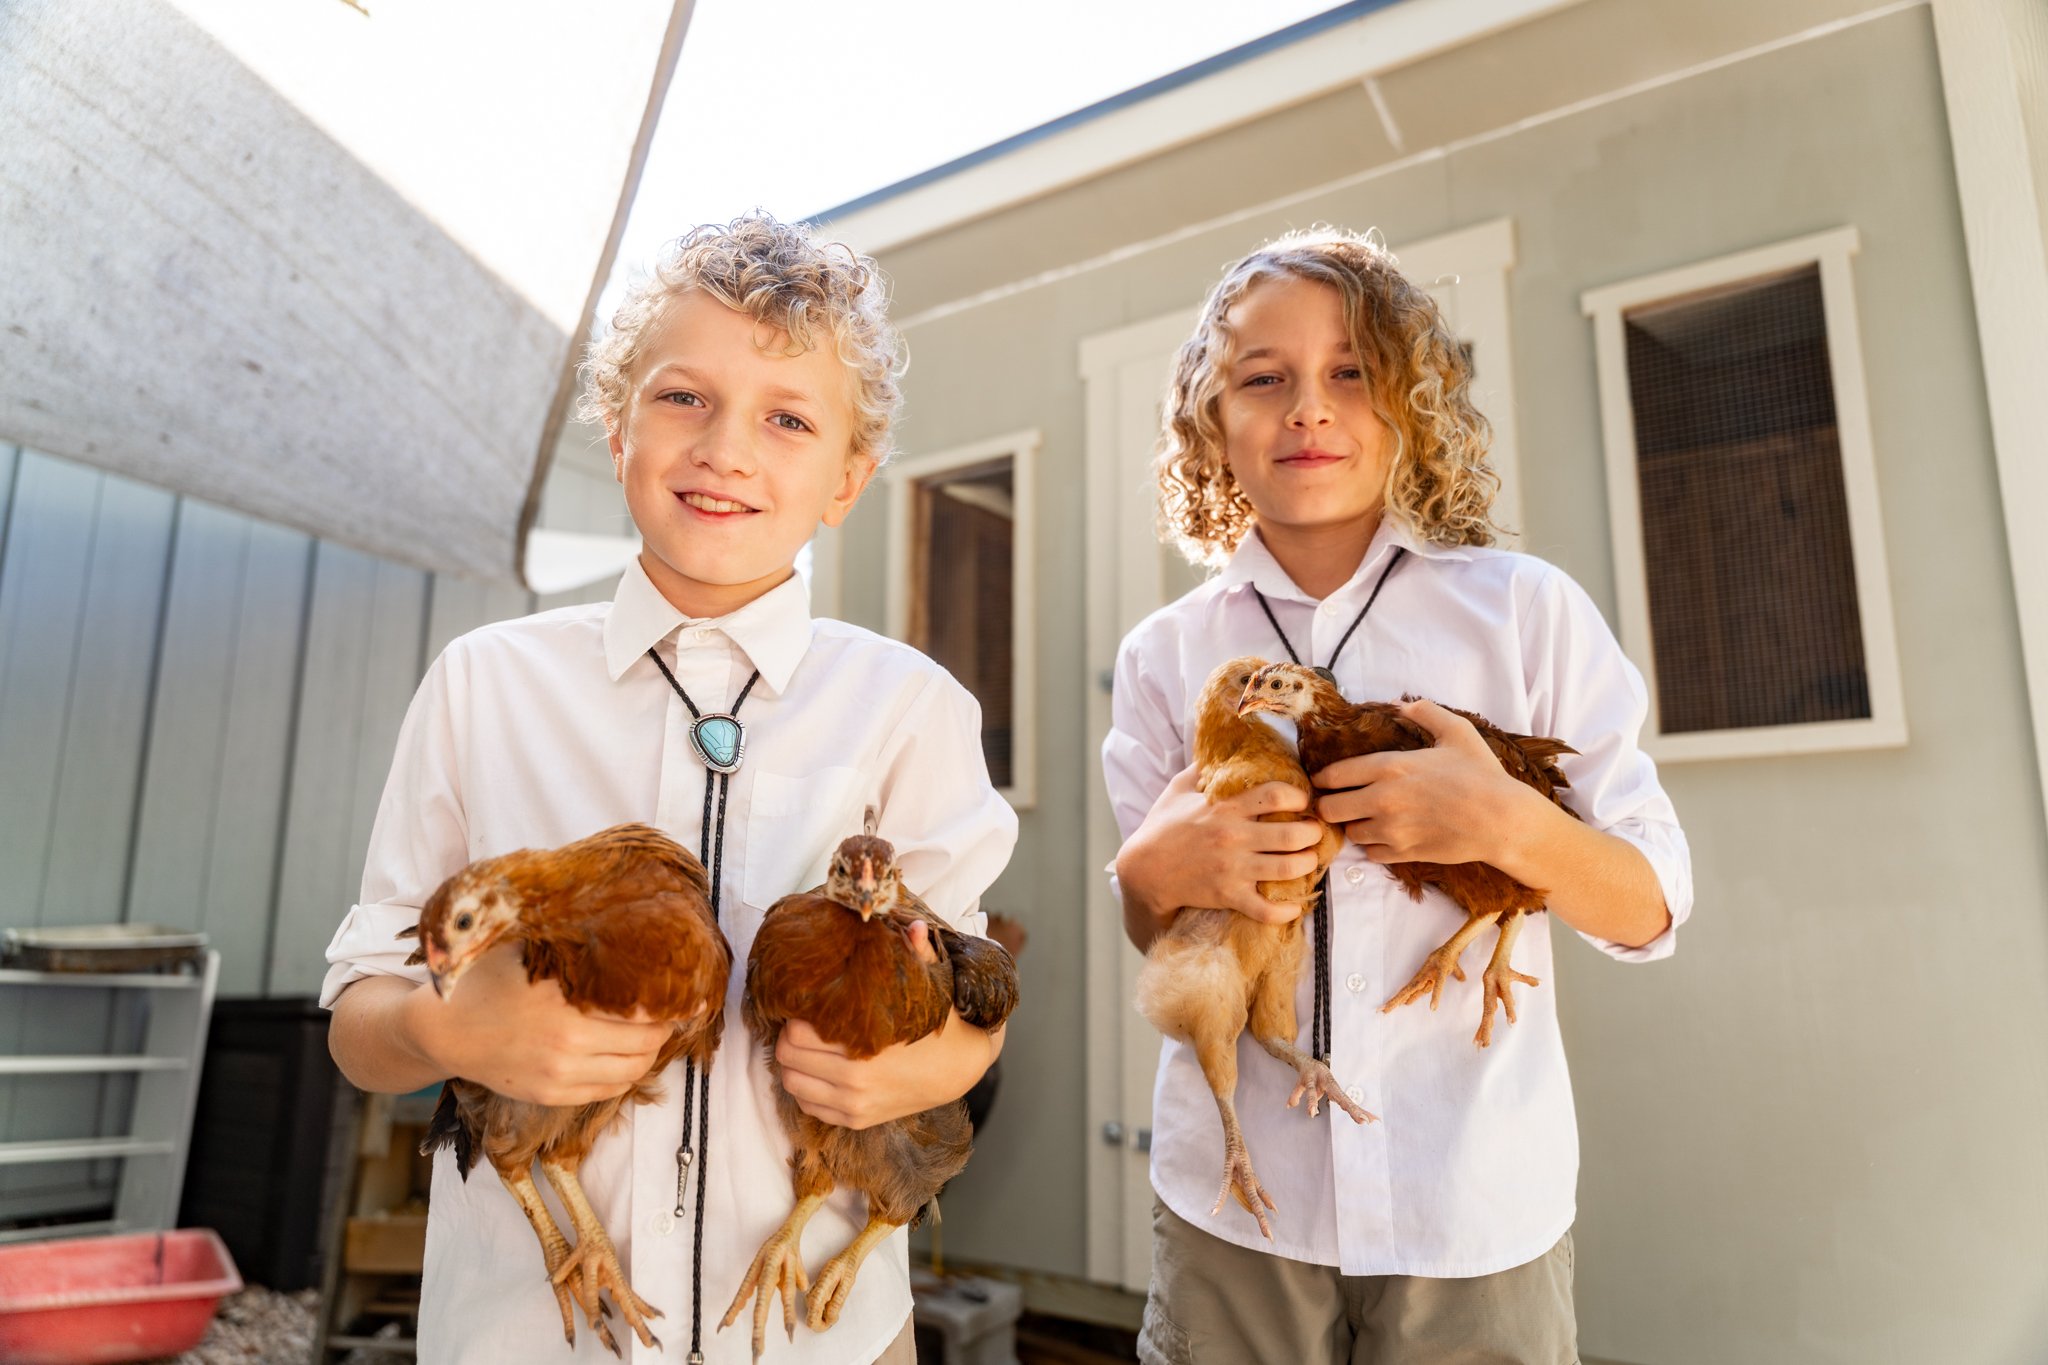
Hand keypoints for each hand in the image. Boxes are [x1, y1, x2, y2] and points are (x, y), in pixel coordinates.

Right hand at [402, 944, 677, 1106]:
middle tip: (669, 1013)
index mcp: (566, 1001)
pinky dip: (623, 1074)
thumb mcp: (530, 948)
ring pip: (631, 1072)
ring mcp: (558, 1074)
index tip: (684, 991)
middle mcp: (567, 1042)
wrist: (444, 1028)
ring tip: (649, 1034)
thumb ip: (572, 940)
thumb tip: (624, 914)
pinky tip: (622, 1054)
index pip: (642, 1010)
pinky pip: (607, 1090)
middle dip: (664, 1029)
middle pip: (645, 1044)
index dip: (670, 1002)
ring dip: (647, 1054)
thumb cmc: (491, 979)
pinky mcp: (550, 1095)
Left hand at [777, 923, 999, 1129]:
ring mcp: (853, 1103)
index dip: (796, 1016)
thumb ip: (918, 953)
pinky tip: (819, 1072)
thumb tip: (912, 924)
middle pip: (787, 1056)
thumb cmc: (937, 1023)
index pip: (797, 1031)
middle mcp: (854, 1079)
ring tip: (806, 1048)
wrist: (958, 1070)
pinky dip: (806, 1088)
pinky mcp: (855, 1120)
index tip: (807, 1007)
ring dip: (793, 1064)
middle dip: (788, 1038)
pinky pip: (808, 1106)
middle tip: (801, 1026)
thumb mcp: (931, 986)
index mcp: (865, 1044)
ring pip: (791, 1083)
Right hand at [1116, 764, 1321, 927]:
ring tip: (1308, 859)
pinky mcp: (1228, 895)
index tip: (1302, 801)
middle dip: (1312, 833)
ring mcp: (1233, 869)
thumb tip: (1218, 747)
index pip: (1275, 795)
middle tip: (1314, 831)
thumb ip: (1202, 768)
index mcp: (1225, 807)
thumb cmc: (1162, 827)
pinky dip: (1285, 911)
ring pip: (1288, 869)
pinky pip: (1266, 909)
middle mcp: (1233, 837)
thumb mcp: (1178, 788)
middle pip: (1292, 835)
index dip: (1298, 796)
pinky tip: (1294, 905)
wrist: (1144, 871)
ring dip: (1307, 864)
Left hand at [1313, 699, 1552, 866]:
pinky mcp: (1404, 853)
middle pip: (1330, 809)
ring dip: (1355, 824)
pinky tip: (1387, 835)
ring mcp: (1392, 830)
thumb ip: (1424, 712)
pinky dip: (1374, 845)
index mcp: (1390, 767)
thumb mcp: (1456, 731)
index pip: (1333, 775)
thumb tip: (1400, 704)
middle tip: (1339, 800)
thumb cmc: (1481, 773)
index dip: (1322, 778)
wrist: (1502, 820)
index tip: (1322, 780)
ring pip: (1350, 833)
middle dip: (1330, 804)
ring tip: (1367, 817)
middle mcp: (1383, 800)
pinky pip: (1371, 854)